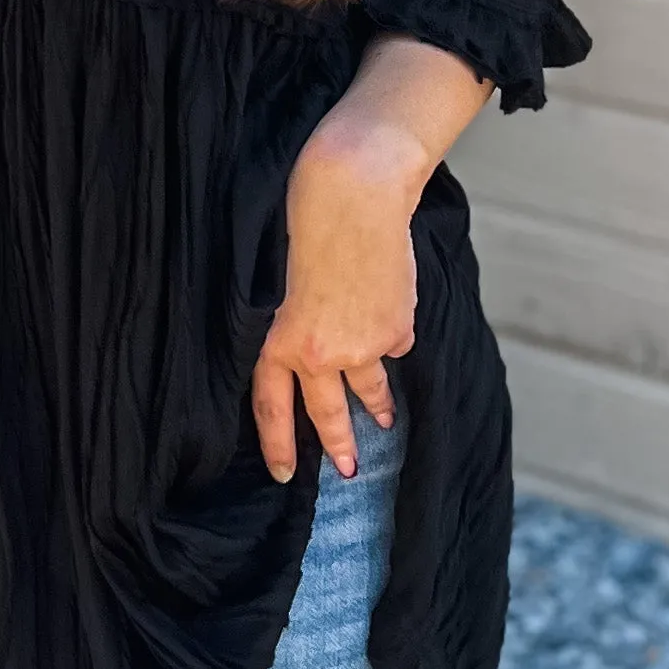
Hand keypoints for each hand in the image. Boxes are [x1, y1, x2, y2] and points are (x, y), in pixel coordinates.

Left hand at [254, 111, 424, 484]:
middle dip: (339, 445)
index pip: (272, 405)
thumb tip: (327, 348)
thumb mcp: (285, 282)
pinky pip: (395, 343)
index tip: (286, 471)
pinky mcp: (396, 328)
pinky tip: (391, 315)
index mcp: (281, 340)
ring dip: (377, 406)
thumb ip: (298, 321)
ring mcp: (363, 344)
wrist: (354, 197)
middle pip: (326, 412)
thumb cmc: (310, 225)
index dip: (278, 442)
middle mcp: (321, 353)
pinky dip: (393, 336)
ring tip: (383, 422)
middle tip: (347, 469)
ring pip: (369, 386)